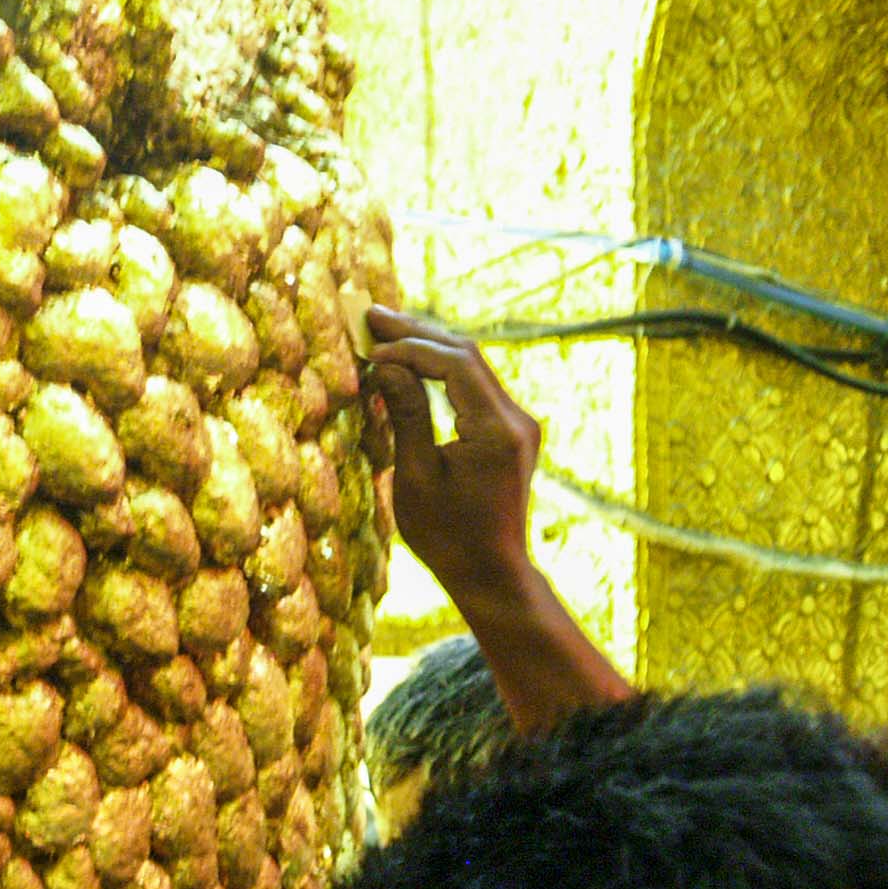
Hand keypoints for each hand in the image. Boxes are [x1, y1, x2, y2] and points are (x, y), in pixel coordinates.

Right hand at [364, 311, 543, 604]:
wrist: (491, 573)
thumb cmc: (448, 537)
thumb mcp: (416, 478)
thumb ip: (406, 416)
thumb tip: (387, 366)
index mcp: (496, 429)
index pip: (454, 364)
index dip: (409, 349)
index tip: (369, 349)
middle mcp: (516, 418)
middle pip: (466, 355)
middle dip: (417, 334)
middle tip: (371, 315)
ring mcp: (518, 423)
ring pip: (471, 366)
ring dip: (428, 348)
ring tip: (385, 330)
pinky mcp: (511, 432)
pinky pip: (475, 387)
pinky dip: (441, 371)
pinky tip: (411, 363)